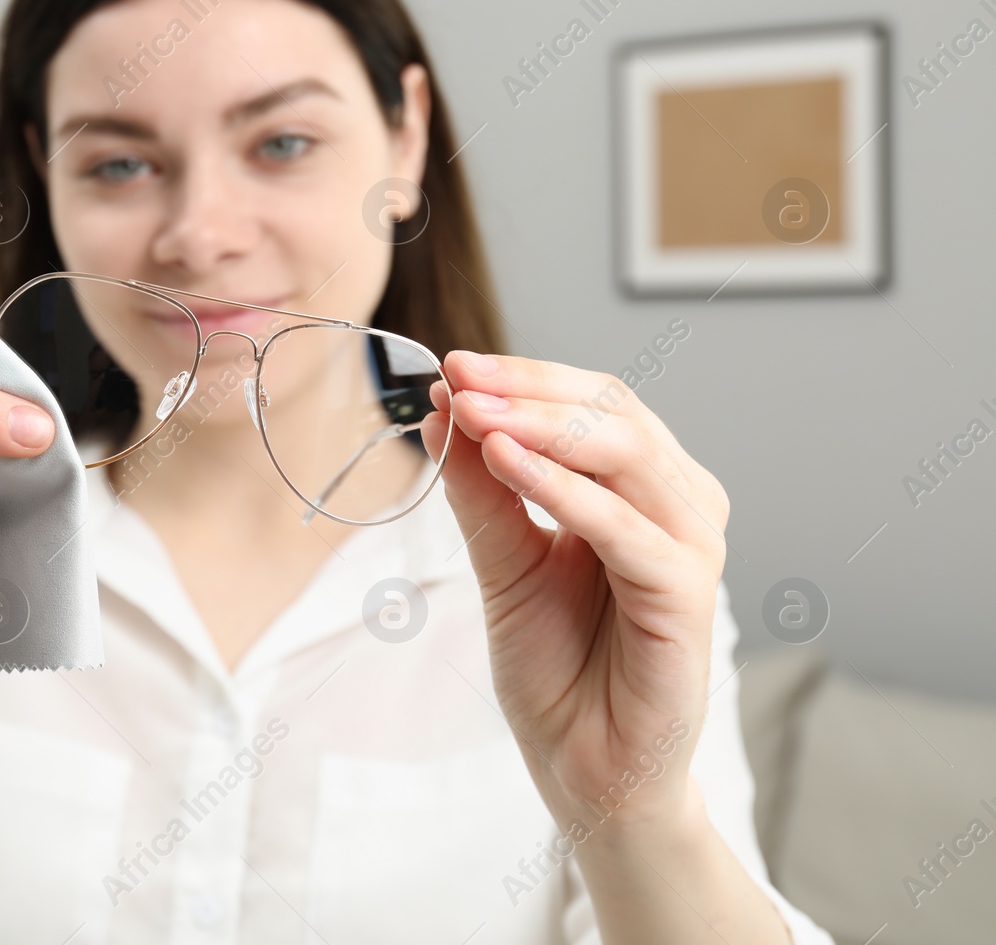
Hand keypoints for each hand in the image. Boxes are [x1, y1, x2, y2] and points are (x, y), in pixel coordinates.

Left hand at [418, 350, 728, 829]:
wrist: (584, 767)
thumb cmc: (557, 667)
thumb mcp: (503, 563)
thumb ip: (481, 489)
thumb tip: (443, 407)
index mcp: (639, 488)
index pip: (593, 402)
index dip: (524, 377)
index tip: (452, 365)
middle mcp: (676, 506)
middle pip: (615, 412)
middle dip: (529, 389)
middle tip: (459, 376)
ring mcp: (689, 549)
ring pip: (627, 455)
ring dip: (542, 425)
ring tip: (473, 412)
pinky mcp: (688, 598)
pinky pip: (625, 528)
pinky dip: (563, 488)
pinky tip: (505, 461)